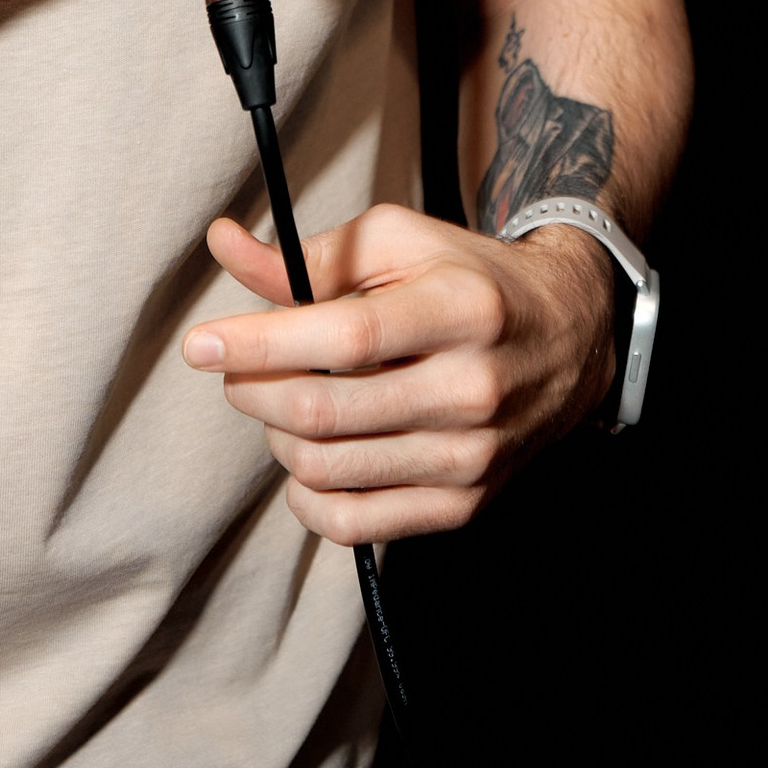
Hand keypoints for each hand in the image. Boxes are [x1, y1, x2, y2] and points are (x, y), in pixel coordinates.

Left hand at [181, 203, 616, 542]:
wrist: (566, 338)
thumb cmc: (465, 279)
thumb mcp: (396, 242)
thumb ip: (306, 259)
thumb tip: (225, 246)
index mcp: (459, 309)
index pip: (343, 337)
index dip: (259, 344)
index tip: (201, 345)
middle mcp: (472, 388)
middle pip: (325, 410)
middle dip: (253, 390)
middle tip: (238, 369)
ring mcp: (471, 455)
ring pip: (328, 469)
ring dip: (277, 436)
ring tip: (284, 402)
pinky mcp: (464, 503)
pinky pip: (355, 524)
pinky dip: (306, 496)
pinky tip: (308, 455)